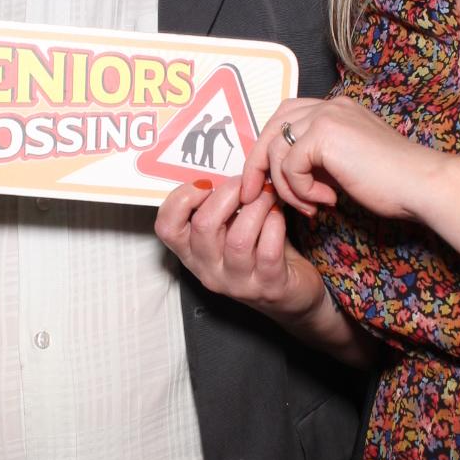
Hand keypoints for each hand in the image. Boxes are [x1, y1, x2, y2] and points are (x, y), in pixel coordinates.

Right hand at [154, 174, 325, 325]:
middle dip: (229, 194)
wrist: (293, 295)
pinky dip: (275, 224)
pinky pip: (268, 249)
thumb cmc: (260, 252)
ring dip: (257, 206)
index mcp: (192, 253)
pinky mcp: (268, 287)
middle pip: (203, 226)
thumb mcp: (231, 229)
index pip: (166, 227)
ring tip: (268, 194)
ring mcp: (237, 283)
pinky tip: (280, 215)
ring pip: (238, 238)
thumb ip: (222, 204)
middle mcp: (208, 270)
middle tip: (248, 183)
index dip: (181, 198)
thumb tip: (224, 164)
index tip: (206, 183)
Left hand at [240, 96, 439, 220]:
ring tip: (312, 206)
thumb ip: (318, 162)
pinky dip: (300, 189)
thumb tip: (284, 175)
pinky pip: (289, 166)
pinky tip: (326, 200)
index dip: (269, 150)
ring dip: (287, 187)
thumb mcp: (346, 166)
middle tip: (255, 195)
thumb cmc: (394, 183)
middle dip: (258, 164)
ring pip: (277, 150)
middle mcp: (330, 105)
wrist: (421, 185)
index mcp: (337, 109)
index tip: (263, 182)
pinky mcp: (325, 135)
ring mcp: (327, 116)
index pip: (286, 119)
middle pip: (273, 127)